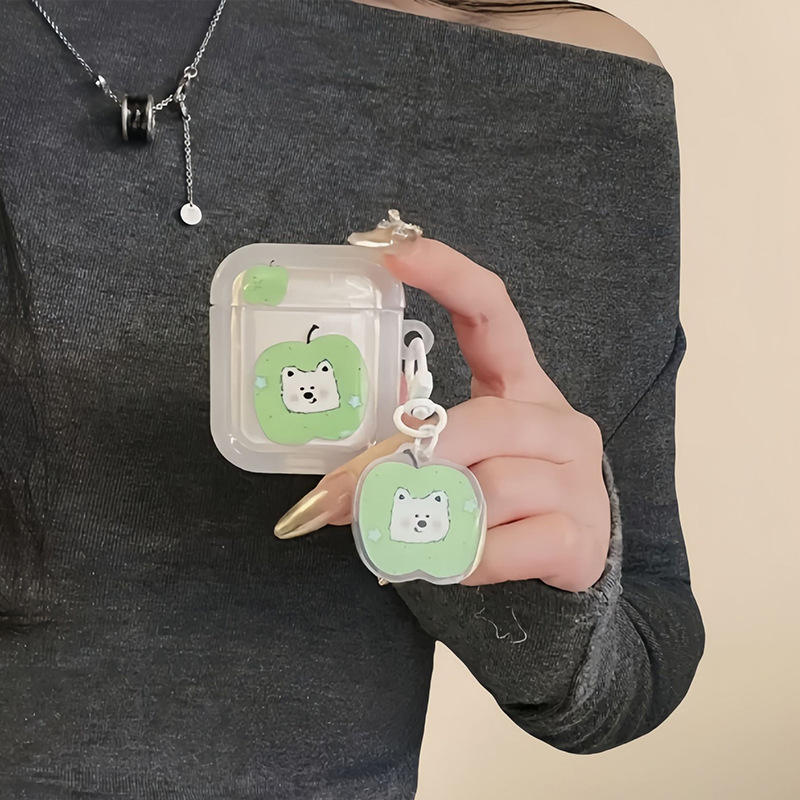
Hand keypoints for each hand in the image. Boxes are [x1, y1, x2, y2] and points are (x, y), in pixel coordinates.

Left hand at [379, 234, 610, 590]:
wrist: (571, 558)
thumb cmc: (506, 495)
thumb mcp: (465, 453)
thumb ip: (416, 442)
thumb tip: (339, 477)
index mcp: (522, 384)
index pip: (492, 312)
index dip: (447, 275)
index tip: (392, 252)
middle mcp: (557, 421)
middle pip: (484, 420)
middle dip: (412, 458)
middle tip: (345, 493)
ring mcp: (577, 478)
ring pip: (491, 485)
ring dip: (433, 515)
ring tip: (402, 535)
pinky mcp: (580, 535)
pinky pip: (507, 544)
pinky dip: (467, 559)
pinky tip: (456, 562)